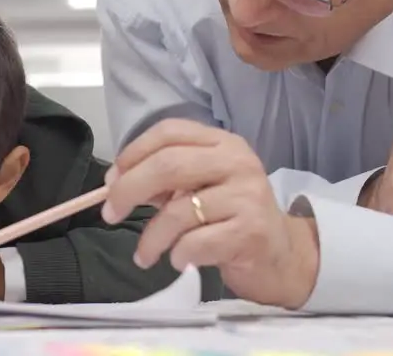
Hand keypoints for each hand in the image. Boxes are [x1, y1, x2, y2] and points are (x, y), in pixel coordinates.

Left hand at [102, 118, 318, 309]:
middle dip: (129, 190)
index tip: (112, 179)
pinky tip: (180, 260)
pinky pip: (195, 243)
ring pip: (178, 211)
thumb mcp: (200, 188)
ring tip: (145, 255)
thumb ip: (165, 179)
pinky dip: (178, 255)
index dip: (133, 153)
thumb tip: (116, 182)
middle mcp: (237, 162)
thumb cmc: (232, 218)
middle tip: (110, 214)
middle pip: (168, 165)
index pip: (169, 132)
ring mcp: (247, 195)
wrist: (281, 255)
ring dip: (151, 238)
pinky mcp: (251, 232)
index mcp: (221, 143)